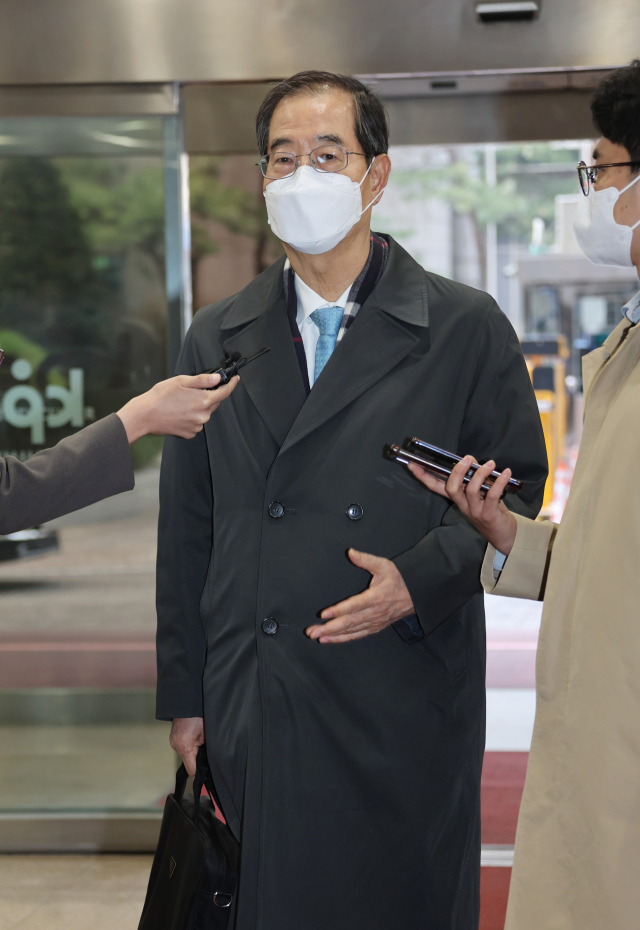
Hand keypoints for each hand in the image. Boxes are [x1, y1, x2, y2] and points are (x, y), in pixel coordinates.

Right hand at [116, 372, 238, 442]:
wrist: (145, 415)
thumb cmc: (160, 396)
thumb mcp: (181, 381)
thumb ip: (202, 380)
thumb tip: (218, 378)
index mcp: (203, 401)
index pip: (224, 392)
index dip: (232, 385)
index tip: (236, 379)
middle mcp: (203, 416)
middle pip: (214, 403)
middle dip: (210, 394)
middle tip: (194, 389)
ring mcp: (197, 426)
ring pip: (205, 412)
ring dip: (200, 406)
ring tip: (182, 401)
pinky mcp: (190, 433)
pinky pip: (197, 422)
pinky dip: (193, 416)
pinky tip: (180, 412)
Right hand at [169, 716, 204, 776]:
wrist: (186, 704)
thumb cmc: (198, 717)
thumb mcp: (206, 734)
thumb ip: (205, 749)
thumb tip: (207, 760)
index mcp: (186, 748)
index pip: (191, 769)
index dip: (198, 775)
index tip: (204, 780)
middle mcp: (177, 747)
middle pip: (187, 763)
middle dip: (196, 763)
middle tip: (206, 762)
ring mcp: (173, 742)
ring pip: (184, 755)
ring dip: (192, 754)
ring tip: (201, 748)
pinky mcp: (173, 738)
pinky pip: (181, 748)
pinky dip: (188, 748)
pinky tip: (194, 742)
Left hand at [306, 549, 414, 643]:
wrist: (415, 596)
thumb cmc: (398, 579)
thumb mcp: (384, 565)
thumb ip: (366, 559)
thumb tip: (350, 552)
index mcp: (376, 597)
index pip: (354, 605)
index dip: (339, 610)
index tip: (324, 614)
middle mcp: (374, 612)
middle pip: (349, 622)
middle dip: (329, 627)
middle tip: (312, 631)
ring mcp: (374, 622)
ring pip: (351, 631)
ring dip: (332, 635)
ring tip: (316, 636)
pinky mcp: (374, 628)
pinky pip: (356, 635)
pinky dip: (342, 639)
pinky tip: (329, 640)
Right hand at [408, 455, 517, 555]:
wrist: (502, 534)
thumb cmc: (490, 509)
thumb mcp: (478, 493)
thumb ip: (473, 478)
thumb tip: (472, 461)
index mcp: (457, 498)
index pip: (435, 487)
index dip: (423, 476)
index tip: (413, 465)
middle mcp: (462, 504)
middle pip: (451, 488)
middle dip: (457, 472)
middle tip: (467, 459)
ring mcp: (474, 510)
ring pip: (471, 490)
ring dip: (480, 474)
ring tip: (490, 464)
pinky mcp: (488, 514)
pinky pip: (492, 495)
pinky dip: (499, 483)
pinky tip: (506, 473)